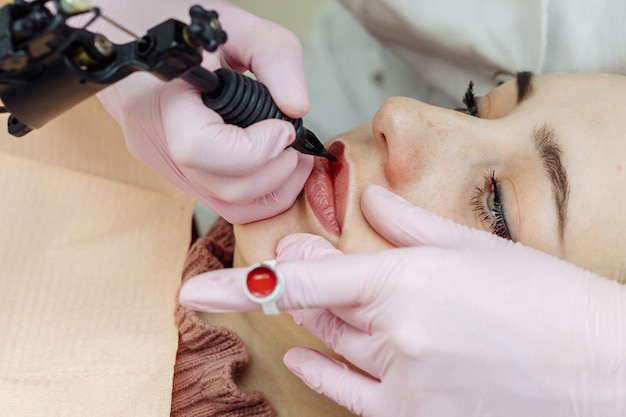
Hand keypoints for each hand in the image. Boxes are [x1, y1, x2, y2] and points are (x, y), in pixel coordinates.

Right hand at [93, 0, 312, 222]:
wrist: (141, 34)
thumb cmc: (185, 28)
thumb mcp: (237, 25)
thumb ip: (275, 57)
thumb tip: (298, 108)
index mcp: (162, 100)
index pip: (200, 150)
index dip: (254, 149)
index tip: (283, 128)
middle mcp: (157, 142)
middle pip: (222, 189)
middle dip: (273, 174)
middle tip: (295, 145)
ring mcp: (165, 163)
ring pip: (224, 204)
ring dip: (270, 189)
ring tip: (291, 156)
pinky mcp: (178, 173)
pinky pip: (220, 199)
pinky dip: (256, 190)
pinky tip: (273, 163)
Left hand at [179, 185, 624, 415]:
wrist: (599, 372)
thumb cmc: (545, 302)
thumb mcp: (475, 247)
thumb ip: (408, 222)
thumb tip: (367, 202)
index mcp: (406, 283)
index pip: (301, 283)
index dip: (242, 285)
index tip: (196, 288)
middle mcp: (394, 337)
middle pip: (318, 310)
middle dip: (301, 284)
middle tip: (299, 257)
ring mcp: (402, 385)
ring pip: (334, 347)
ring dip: (318, 322)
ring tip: (313, 300)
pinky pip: (351, 394)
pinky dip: (324, 370)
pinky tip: (305, 355)